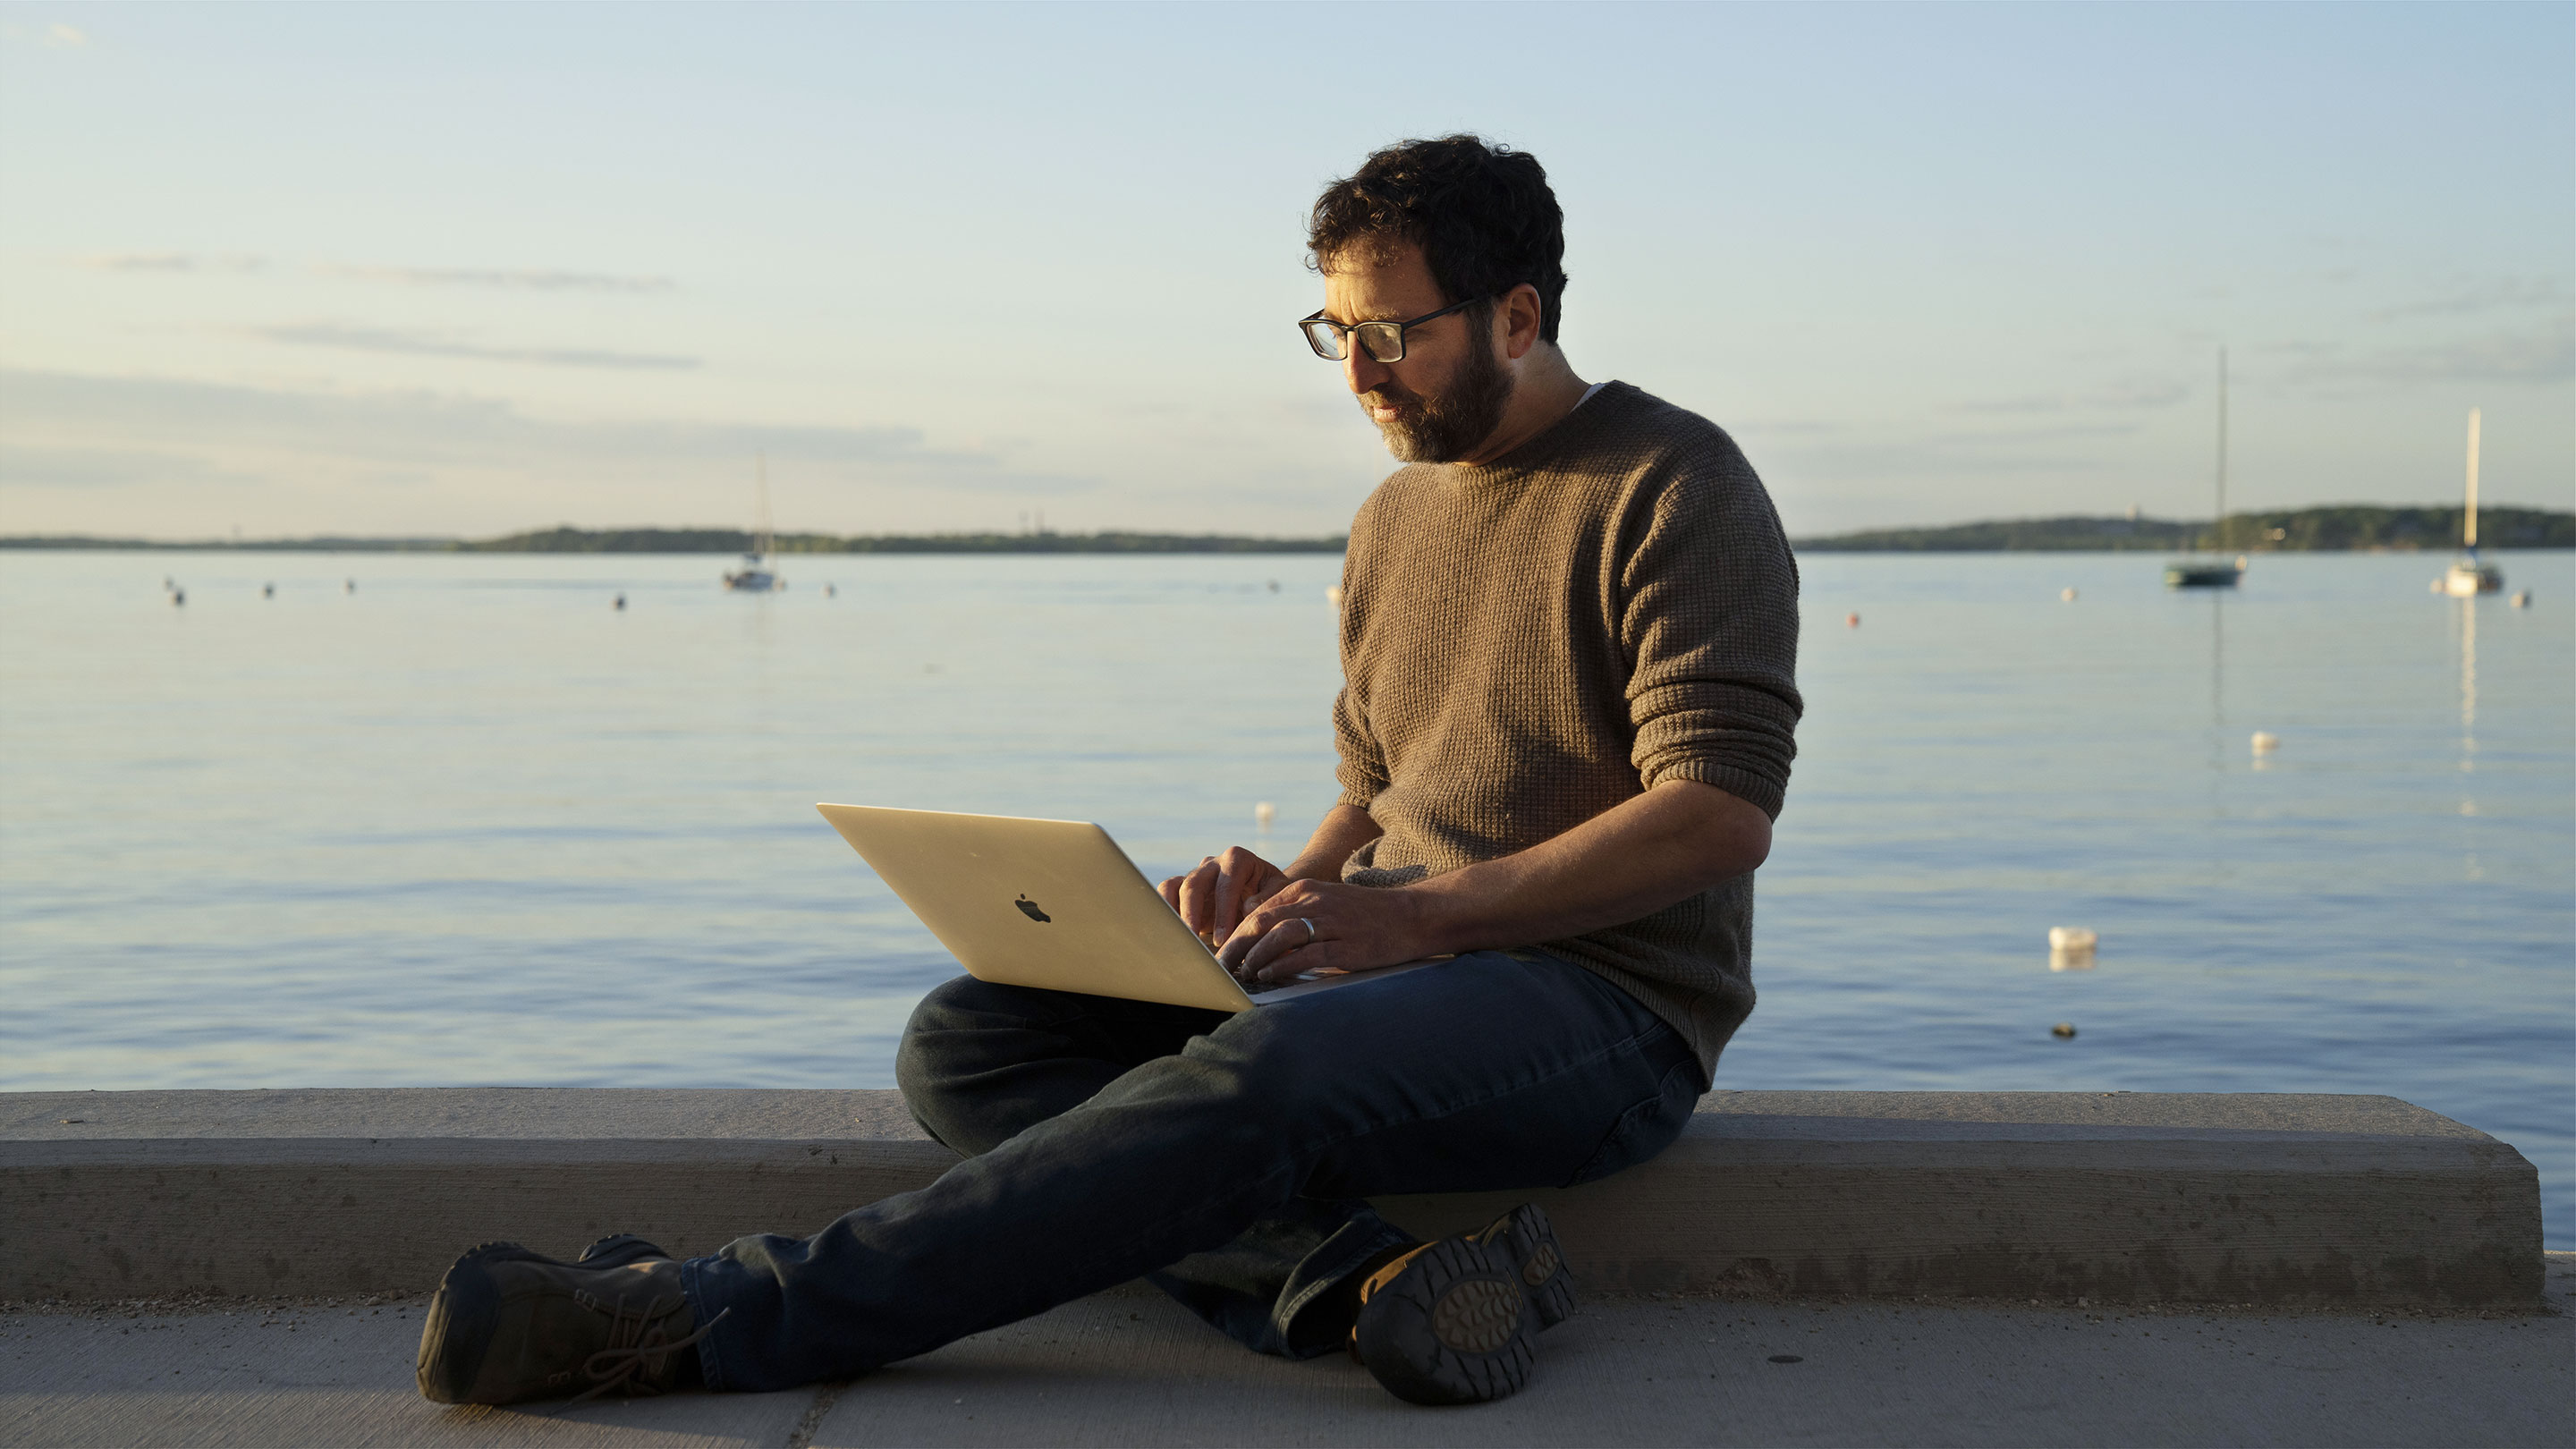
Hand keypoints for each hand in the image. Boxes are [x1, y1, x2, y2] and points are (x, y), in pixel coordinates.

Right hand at [1158, 846, 1289, 948]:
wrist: (1265, 893)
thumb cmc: (1274, 894)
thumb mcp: (1280, 894)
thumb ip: (1268, 900)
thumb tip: (1247, 908)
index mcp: (1238, 859)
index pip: (1225, 885)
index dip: (1223, 913)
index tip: (1223, 939)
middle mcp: (1213, 863)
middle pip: (1194, 884)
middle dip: (1192, 916)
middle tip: (1194, 943)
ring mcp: (1196, 875)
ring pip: (1173, 887)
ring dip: (1172, 914)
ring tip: (1176, 939)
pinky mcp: (1184, 890)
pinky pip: (1166, 894)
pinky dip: (1164, 911)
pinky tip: (1169, 934)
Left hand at [1217, 878, 1436, 983]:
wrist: (1410, 917)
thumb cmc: (1363, 914)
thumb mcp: (1324, 903)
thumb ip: (1290, 911)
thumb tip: (1253, 925)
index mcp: (1305, 890)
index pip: (1258, 910)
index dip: (1234, 933)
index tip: (1218, 953)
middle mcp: (1314, 902)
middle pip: (1262, 921)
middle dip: (1236, 945)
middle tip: (1219, 966)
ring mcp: (1331, 923)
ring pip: (1280, 935)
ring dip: (1256, 955)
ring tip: (1242, 972)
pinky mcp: (1346, 945)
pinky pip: (1306, 954)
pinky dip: (1283, 965)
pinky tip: (1269, 974)